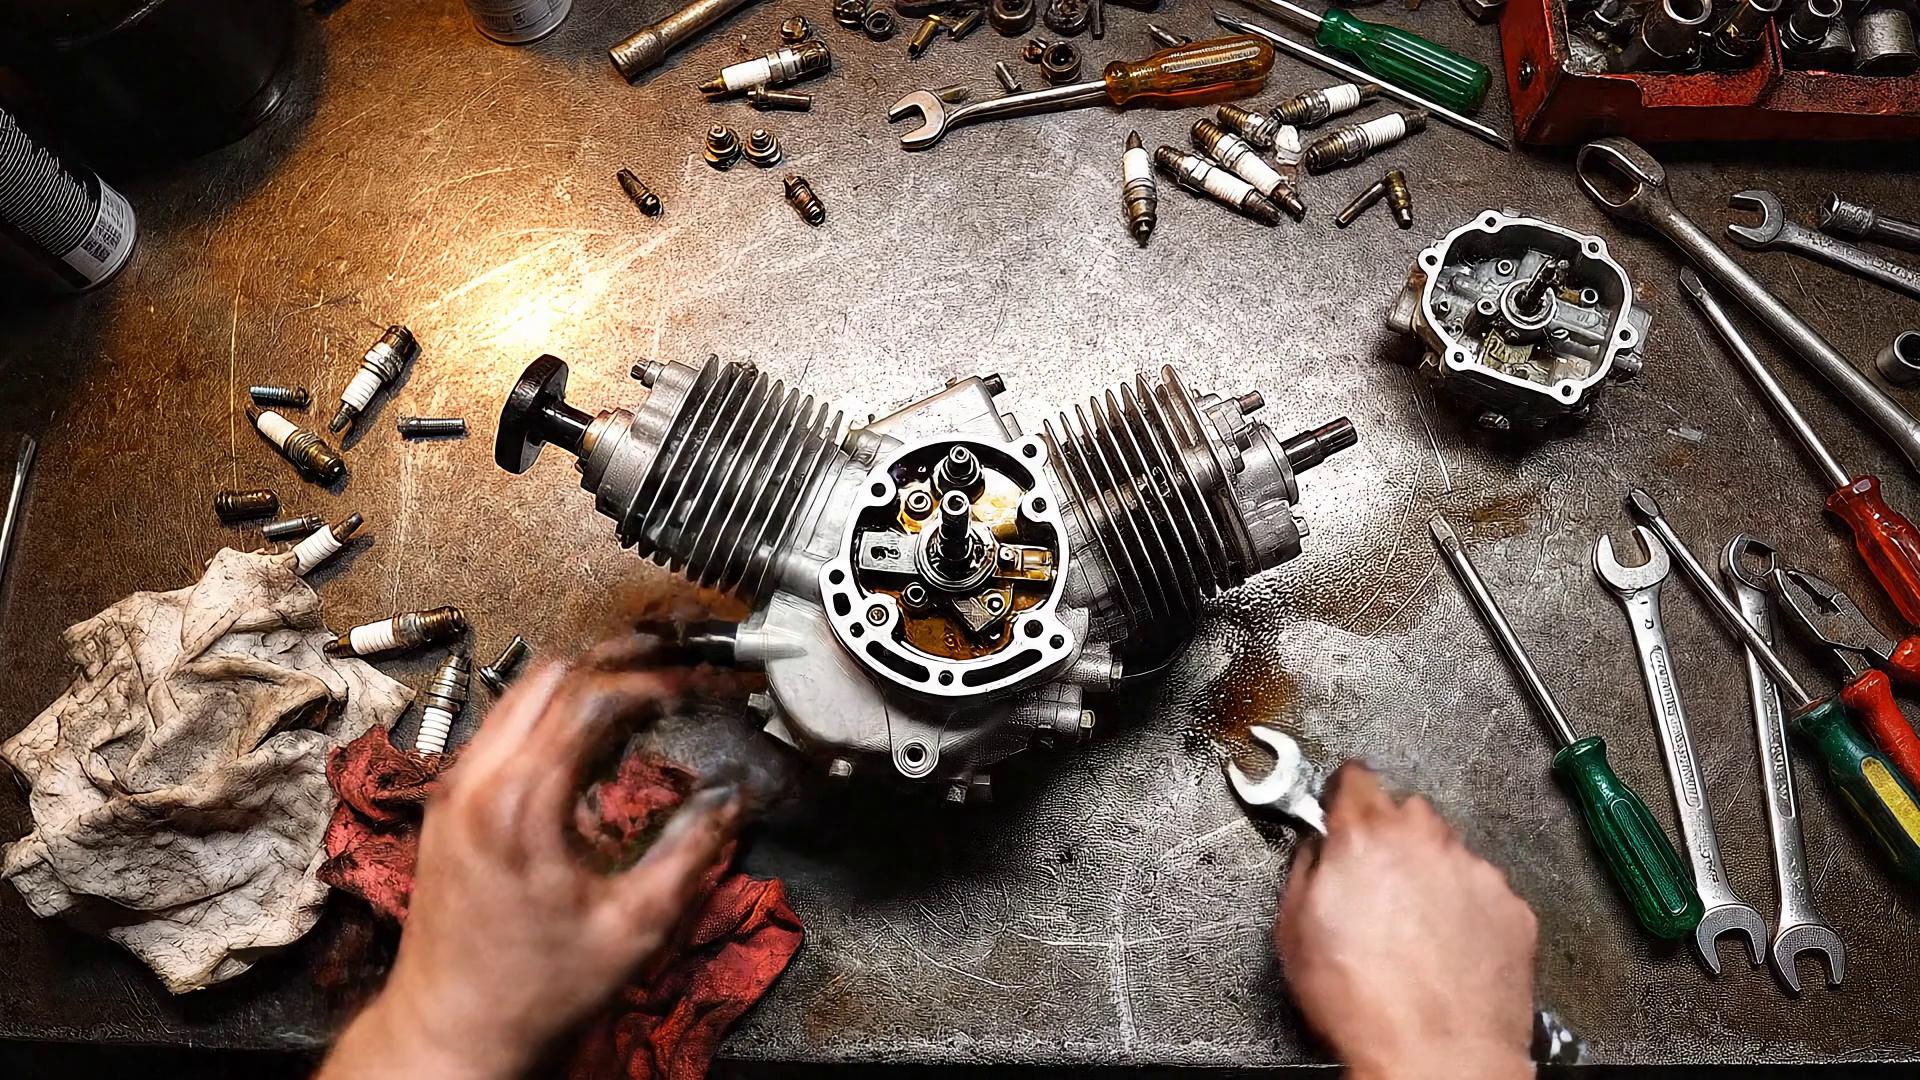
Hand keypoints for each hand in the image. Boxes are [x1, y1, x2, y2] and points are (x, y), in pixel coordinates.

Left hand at [320, 636, 742, 1079]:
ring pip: (520, 692)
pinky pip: (501, 726)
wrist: (452, 1032)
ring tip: (641, 684)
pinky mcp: (450, 804)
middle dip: (619, 660)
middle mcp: (477, 781)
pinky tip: (591, 733)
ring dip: (583, 679)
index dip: (656, 681)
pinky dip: (551, 709)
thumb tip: (733, 798)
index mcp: (521, 802)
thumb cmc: (534, 991)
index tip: (698, 684)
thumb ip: (691, 850)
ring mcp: (455, 789)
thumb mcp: (634, 926)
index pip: (593, 699)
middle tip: (674, 661)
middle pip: (551, 675)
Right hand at [1274, 762, 1535, 1079]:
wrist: (1437, 1056)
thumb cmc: (1364, 1004)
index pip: (1355, 778)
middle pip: (1405, 812)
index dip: (1344, 796)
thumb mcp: (1294, 930)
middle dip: (1389, 839)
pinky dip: (1466, 909)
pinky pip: (1483, 890)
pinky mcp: (1511, 906)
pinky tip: (1447, 948)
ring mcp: (1475, 872)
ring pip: (1447, 852)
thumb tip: (1314, 851)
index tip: (1343, 810)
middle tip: (1375, 886)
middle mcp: (1425, 841)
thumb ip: (1305, 869)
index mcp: (1366, 836)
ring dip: (1429, 875)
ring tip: (1414, 930)